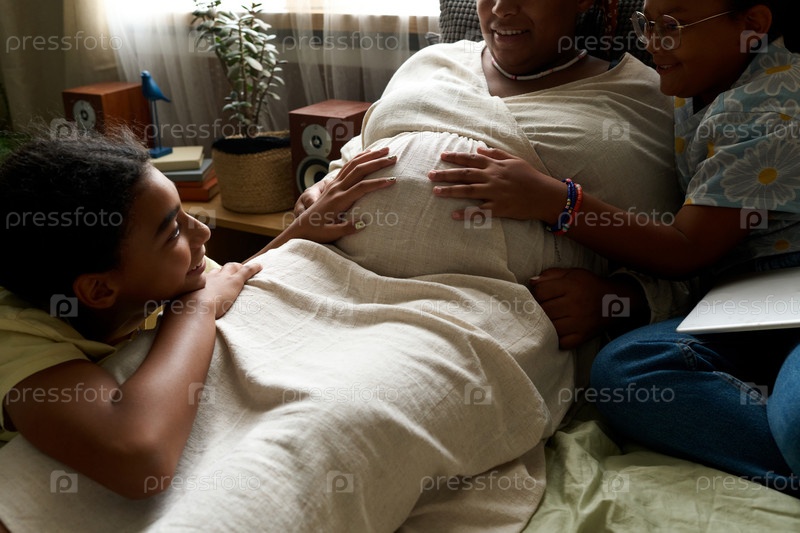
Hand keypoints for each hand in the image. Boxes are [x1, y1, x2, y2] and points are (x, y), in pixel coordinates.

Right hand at [182, 261, 262, 318]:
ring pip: (232, 267)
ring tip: (244, 269)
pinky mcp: (235, 281)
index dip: (212, 278)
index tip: (214, 281)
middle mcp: (210, 278)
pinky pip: (246, 271)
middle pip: (219, 269)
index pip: (206, 277)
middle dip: (225, 270)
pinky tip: (260, 267)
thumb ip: (183, 309)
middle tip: (231, 273)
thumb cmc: (186, 312)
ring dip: (238, 267)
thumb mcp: (183, 308)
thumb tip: (180, 317)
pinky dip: (253, 268)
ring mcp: (223, 278)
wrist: (195, 308)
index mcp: (198, 284)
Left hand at [287, 147, 396, 242]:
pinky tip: (369, 154)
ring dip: (370, 155)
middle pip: (359, 170)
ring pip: (353, 164)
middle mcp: (336, 189)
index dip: (377, 183)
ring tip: (385, 150)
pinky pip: (348, 166)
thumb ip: (346, 228)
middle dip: (377, 162)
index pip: (361, 188)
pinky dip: (359, 157)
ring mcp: (334, 184)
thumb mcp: (331, 234)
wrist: (302, 227)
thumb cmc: (317, 232)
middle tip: (394, 157)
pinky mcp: (333, 184)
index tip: (393, 181)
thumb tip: (362, 223)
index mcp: (339, 200)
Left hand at [428, 146, 564, 222]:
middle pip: (464, 174)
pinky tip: (454, 215)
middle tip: (429, 175)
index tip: (442, 156)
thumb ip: (496, 154)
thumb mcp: (514, 160)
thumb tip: (479, 150)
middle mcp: (492, 178)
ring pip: (468, 191)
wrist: (545, 195)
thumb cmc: (530, 176)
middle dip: (446, 174)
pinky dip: (466, 213)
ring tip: (435, 191)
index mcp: (495, 166)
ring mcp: (494, 193)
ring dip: (450, 191)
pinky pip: (479, 211)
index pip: (471, 159)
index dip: (455, 157)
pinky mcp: (499, 208)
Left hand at [528, 268, 621, 349]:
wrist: (616, 301)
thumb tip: (532, 282)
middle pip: (544, 310)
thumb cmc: (589, 285)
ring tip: (549, 318)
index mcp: (571, 286)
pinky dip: (557, 338)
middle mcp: (575, 305)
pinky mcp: (583, 336)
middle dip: (539, 308)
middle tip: (543, 307)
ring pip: (550, 326)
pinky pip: (561, 342)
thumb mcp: (572, 273)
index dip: (536, 293)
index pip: (540, 292)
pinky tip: (558, 330)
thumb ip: (551, 275)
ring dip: (546, 323)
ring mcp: (579, 322)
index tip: (540, 294)